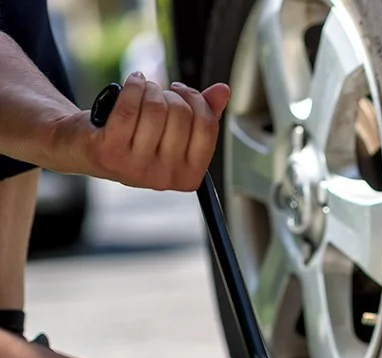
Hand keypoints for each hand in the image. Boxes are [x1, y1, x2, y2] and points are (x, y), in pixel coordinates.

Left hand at [53, 71, 230, 191]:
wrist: (84, 149)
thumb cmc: (135, 138)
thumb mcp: (174, 131)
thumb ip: (204, 114)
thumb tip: (223, 91)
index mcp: (189, 176)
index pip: (208, 127)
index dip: (198, 100)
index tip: (183, 92)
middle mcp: (165, 178)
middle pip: (182, 114)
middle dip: (170, 94)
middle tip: (159, 94)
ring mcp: (136, 168)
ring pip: (156, 109)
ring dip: (150, 89)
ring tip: (143, 90)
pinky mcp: (109, 152)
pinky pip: (129, 108)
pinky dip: (132, 86)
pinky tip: (132, 82)